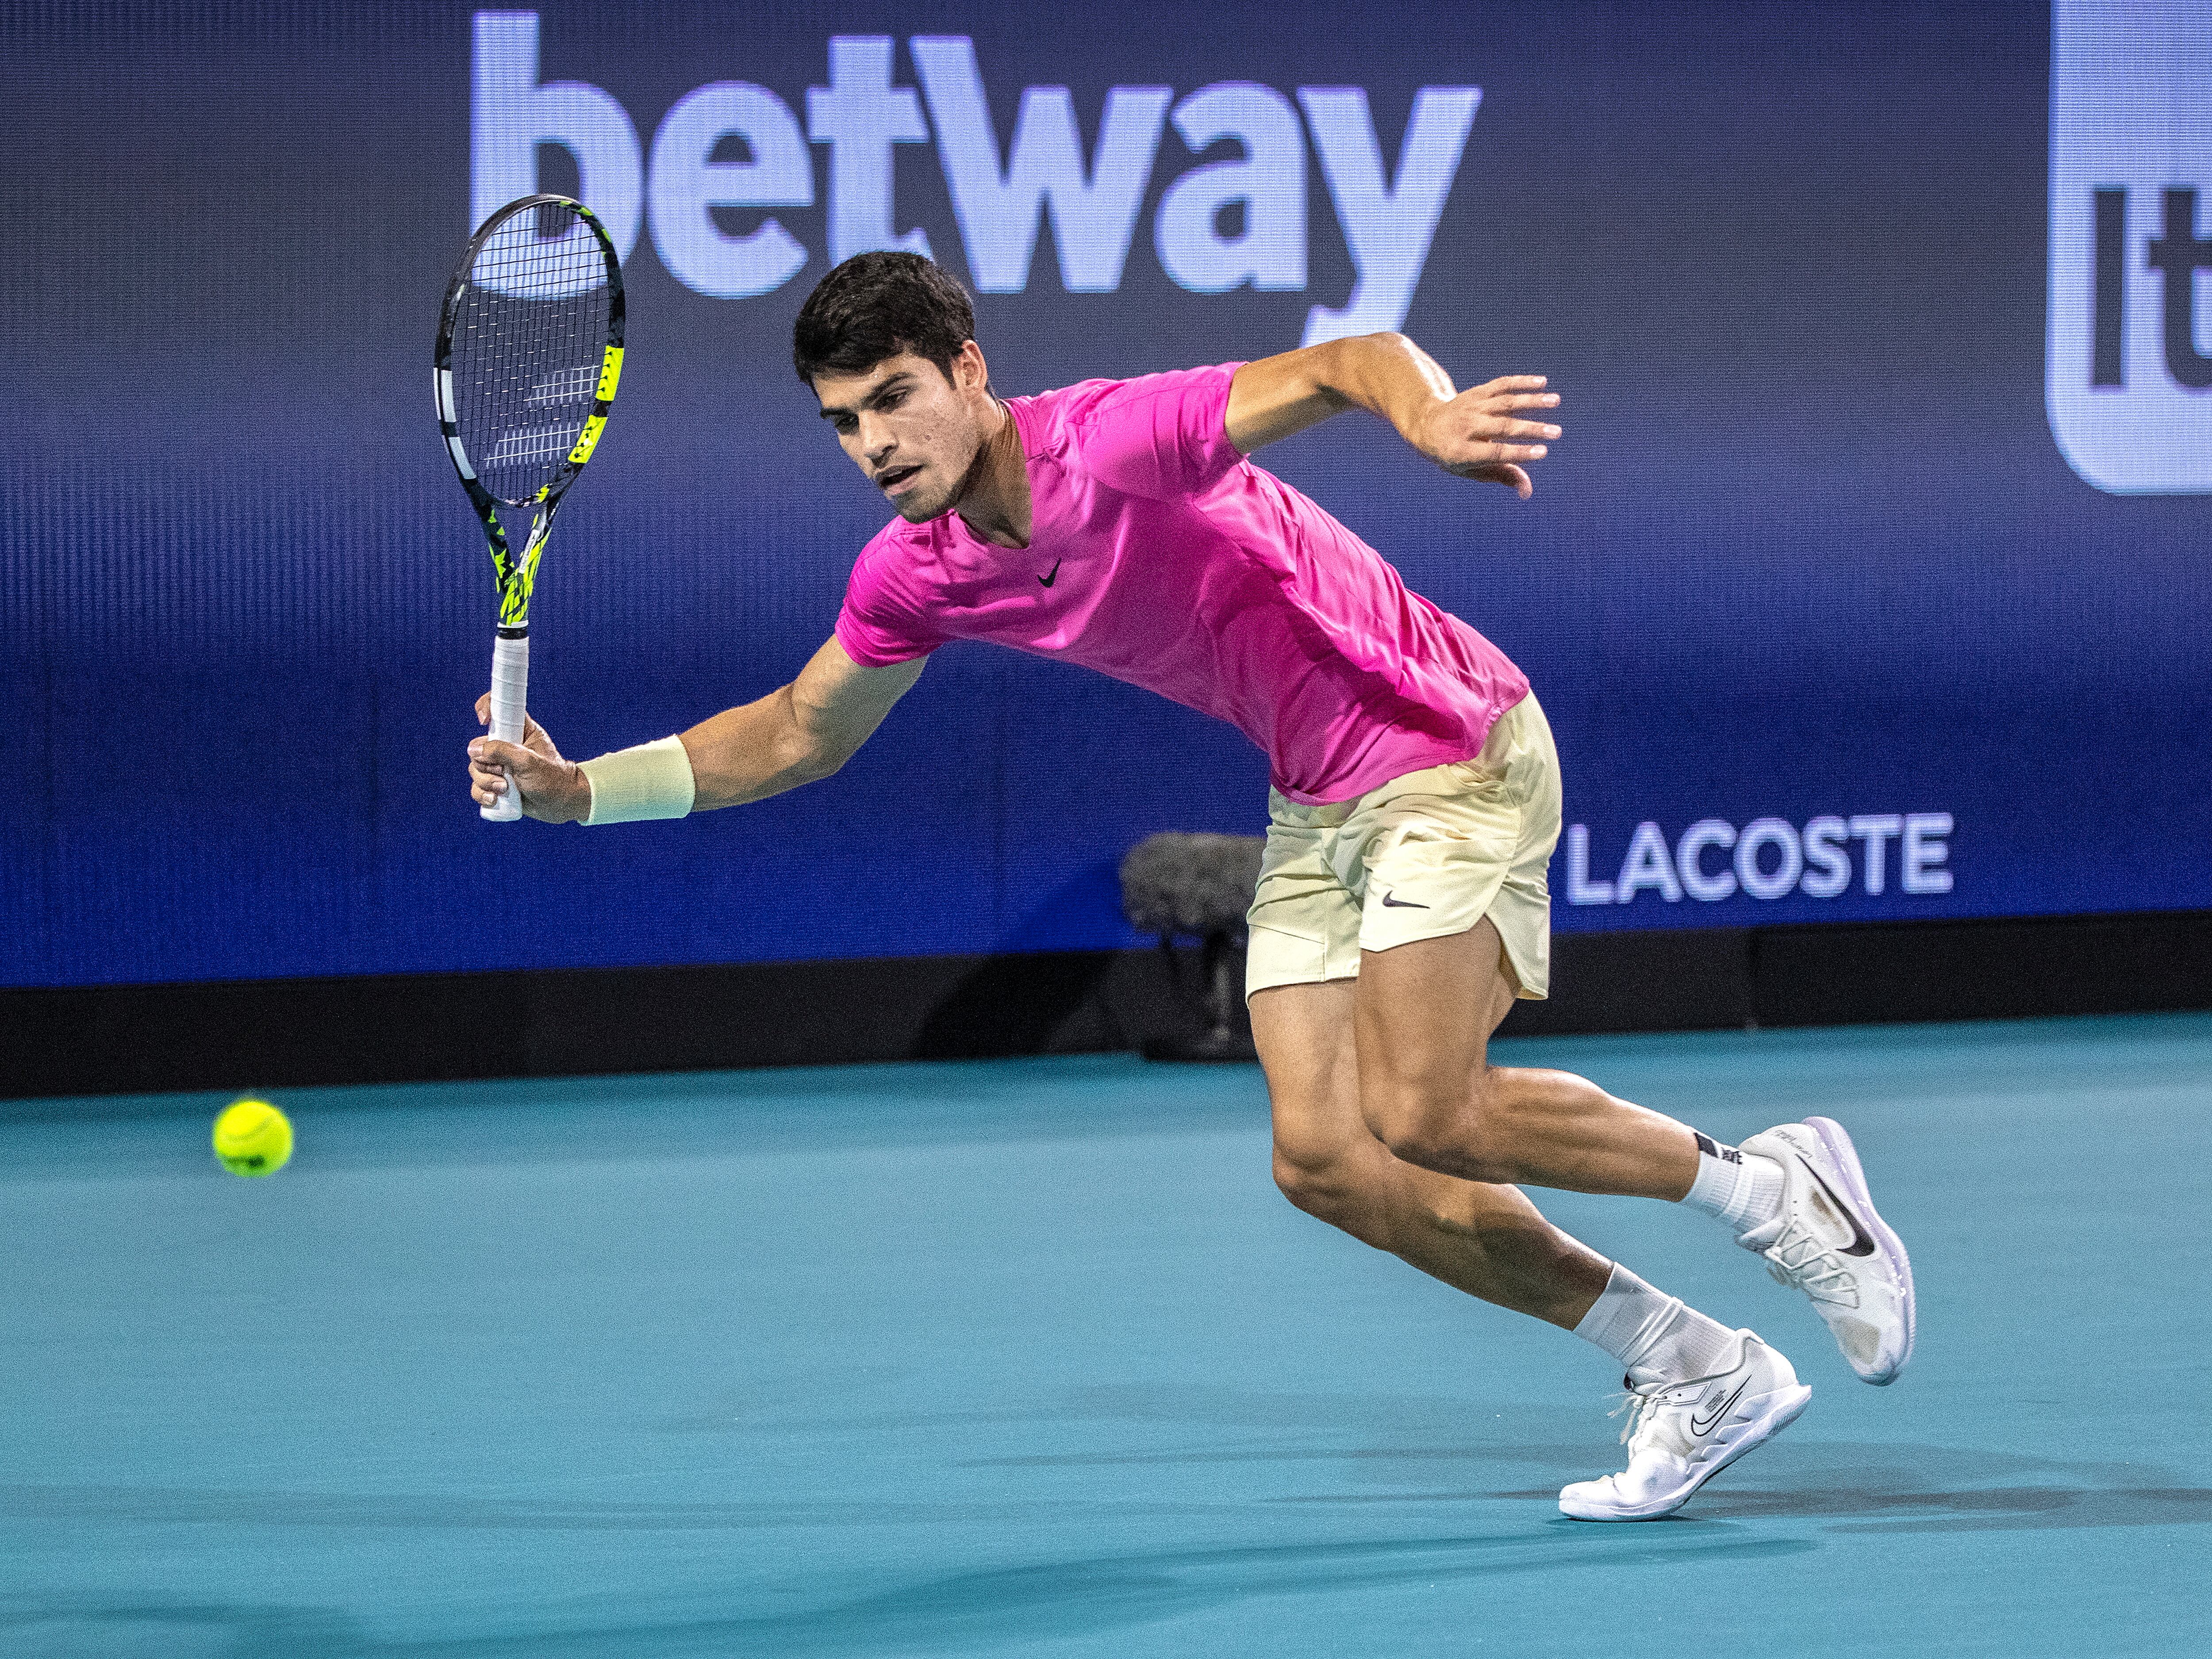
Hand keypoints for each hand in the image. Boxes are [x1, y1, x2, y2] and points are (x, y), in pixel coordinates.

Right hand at [469, 695, 589, 822]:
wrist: (561, 804)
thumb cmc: (553, 779)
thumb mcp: (529, 762)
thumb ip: (502, 751)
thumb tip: (475, 749)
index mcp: (520, 731)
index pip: (499, 708)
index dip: (487, 707)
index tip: (484, 720)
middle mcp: (507, 747)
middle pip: (478, 747)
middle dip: (485, 764)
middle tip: (504, 772)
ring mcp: (500, 767)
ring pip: (475, 769)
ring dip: (486, 782)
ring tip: (505, 789)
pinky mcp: (496, 785)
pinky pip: (477, 788)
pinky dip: (483, 795)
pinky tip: (496, 799)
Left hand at [1412, 375, 1561, 498]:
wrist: (1427, 424)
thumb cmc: (1454, 454)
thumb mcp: (1470, 470)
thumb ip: (1500, 476)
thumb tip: (1527, 491)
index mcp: (1460, 452)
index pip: (1494, 453)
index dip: (1518, 453)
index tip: (1542, 452)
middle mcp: (1465, 427)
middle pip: (1503, 427)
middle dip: (1531, 429)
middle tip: (1557, 432)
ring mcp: (1472, 406)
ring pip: (1505, 402)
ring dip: (1532, 400)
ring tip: (1556, 401)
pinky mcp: (1478, 392)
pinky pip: (1501, 384)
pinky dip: (1522, 382)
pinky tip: (1543, 382)